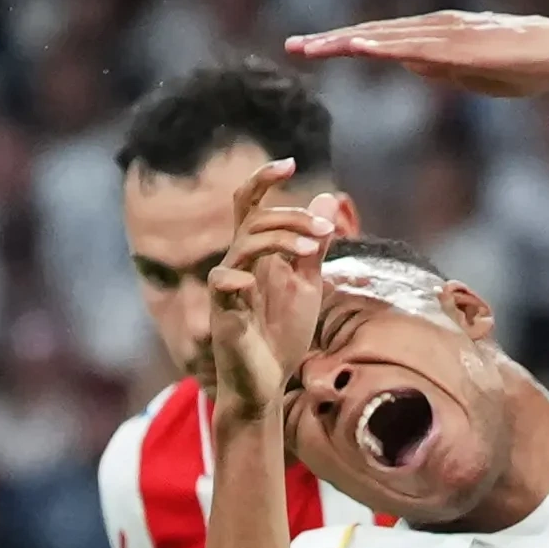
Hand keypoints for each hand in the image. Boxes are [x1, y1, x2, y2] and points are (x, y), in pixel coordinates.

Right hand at [203, 163, 336, 424]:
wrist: (267, 384)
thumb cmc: (280, 335)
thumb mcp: (306, 284)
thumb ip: (313, 246)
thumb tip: (325, 201)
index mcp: (255, 255)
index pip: (249, 205)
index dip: (262, 180)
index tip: (289, 163)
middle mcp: (237, 264)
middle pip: (254, 219)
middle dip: (292, 218)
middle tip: (325, 233)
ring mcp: (228, 288)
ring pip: (244, 244)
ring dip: (282, 240)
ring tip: (314, 250)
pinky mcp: (224, 314)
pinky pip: (223, 284)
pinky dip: (239, 279)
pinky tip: (256, 284)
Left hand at [288, 11, 548, 97]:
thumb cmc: (525, 65)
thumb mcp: (472, 74)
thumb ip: (440, 68)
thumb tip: (410, 65)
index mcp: (436, 35)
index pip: (381, 38)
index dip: (343, 43)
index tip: (309, 49)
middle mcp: (436, 28)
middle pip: (375, 33)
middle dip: (332, 41)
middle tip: (292, 47)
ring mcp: (449, 35)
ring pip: (389, 38)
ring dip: (349, 41)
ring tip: (313, 47)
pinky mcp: (463, 47)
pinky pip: (417, 48)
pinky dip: (386, 47)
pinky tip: (361, 48)